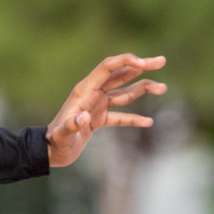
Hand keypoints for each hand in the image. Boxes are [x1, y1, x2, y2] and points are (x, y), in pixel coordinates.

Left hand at [46, 53, 166, 167]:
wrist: (50, 153)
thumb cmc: (55, 144)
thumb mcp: (62, 136)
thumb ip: (71, 126)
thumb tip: (84, 118)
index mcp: (84, 91)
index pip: (107, 68)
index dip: (125, 62)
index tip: (144, 64)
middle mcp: (92, 95)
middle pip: (120, 75)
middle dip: (141, 67)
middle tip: (162, 61)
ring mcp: (96, 106)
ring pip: (124, 93)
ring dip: (143, 89)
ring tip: (163, 88)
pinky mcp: (98, 119)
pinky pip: (120, 116)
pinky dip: (134, 118)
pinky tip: (148, 122)